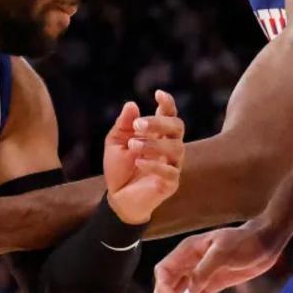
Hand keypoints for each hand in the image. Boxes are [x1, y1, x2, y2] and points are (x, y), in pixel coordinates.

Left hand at [104, 90, 184, 224]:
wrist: (117, 198)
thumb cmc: (119, 168)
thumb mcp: (115, 143)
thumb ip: (123, 125)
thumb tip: (131, 105)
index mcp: (158, 134)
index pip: (169, 115)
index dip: (168, 104)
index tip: (158, 94)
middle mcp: (169, 147)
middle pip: (177, 128)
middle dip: (159, 123)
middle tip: (138, 124)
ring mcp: (172, 165)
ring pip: (176, 148)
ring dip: (153, 144)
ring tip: (133, 145)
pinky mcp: (170, 184)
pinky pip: (170, 172)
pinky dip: (155, 165)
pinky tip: (139, 161)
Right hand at [151, 221, 280, 292]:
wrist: (265, 244)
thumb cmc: (244, 242)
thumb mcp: (224, 252)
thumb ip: (205, 269)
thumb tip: (191, 289)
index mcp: (187, 250)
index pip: (164, 270)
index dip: (164, 287)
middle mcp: (188, 262)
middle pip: (166, 285)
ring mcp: (198, 275)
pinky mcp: (210, 285)